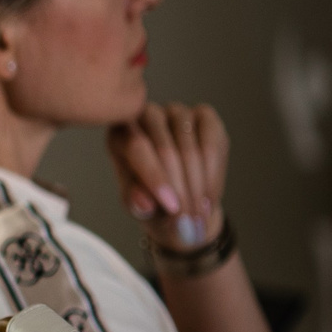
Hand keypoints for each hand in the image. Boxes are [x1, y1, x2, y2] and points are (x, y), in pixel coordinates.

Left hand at [105, 101, 228, 251]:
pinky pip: (212, 143)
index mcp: (119, 132)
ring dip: (197, 187)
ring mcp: (175, 112)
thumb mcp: (135, 205)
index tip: (172, 208)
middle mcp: (145, 115)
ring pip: (190, 148)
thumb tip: (144, 203)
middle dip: (180, 189)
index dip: (156, 178)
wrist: (179, 201)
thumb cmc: (149, 199)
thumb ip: (135, 201)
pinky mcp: (204, 115)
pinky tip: (209, 199)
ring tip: (198, 216)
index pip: (137, 148)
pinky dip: (212, 175)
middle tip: (186, 219)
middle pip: (165, 148)